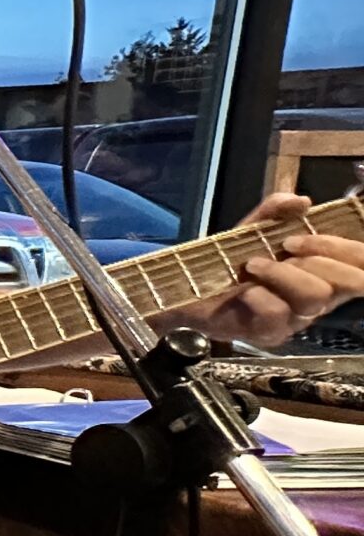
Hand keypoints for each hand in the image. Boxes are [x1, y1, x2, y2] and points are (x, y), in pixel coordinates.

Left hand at [184, 194, 363, 346]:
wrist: (188, 290)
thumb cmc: (231, 263)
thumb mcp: (252, 230)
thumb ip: (275, 212)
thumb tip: (300, 201)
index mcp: (323, 273)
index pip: (361, 264)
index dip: (344, 249)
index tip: (300, 237)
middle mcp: (317, 299)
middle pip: (348, 283)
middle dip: (318, 258)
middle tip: (284, 246)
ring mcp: (295, 319)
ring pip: (313, 297)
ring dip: (283, 274)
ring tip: (252, 265)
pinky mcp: (269, 334)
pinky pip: (277, 314)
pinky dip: (259, 296)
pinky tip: (243, 292)